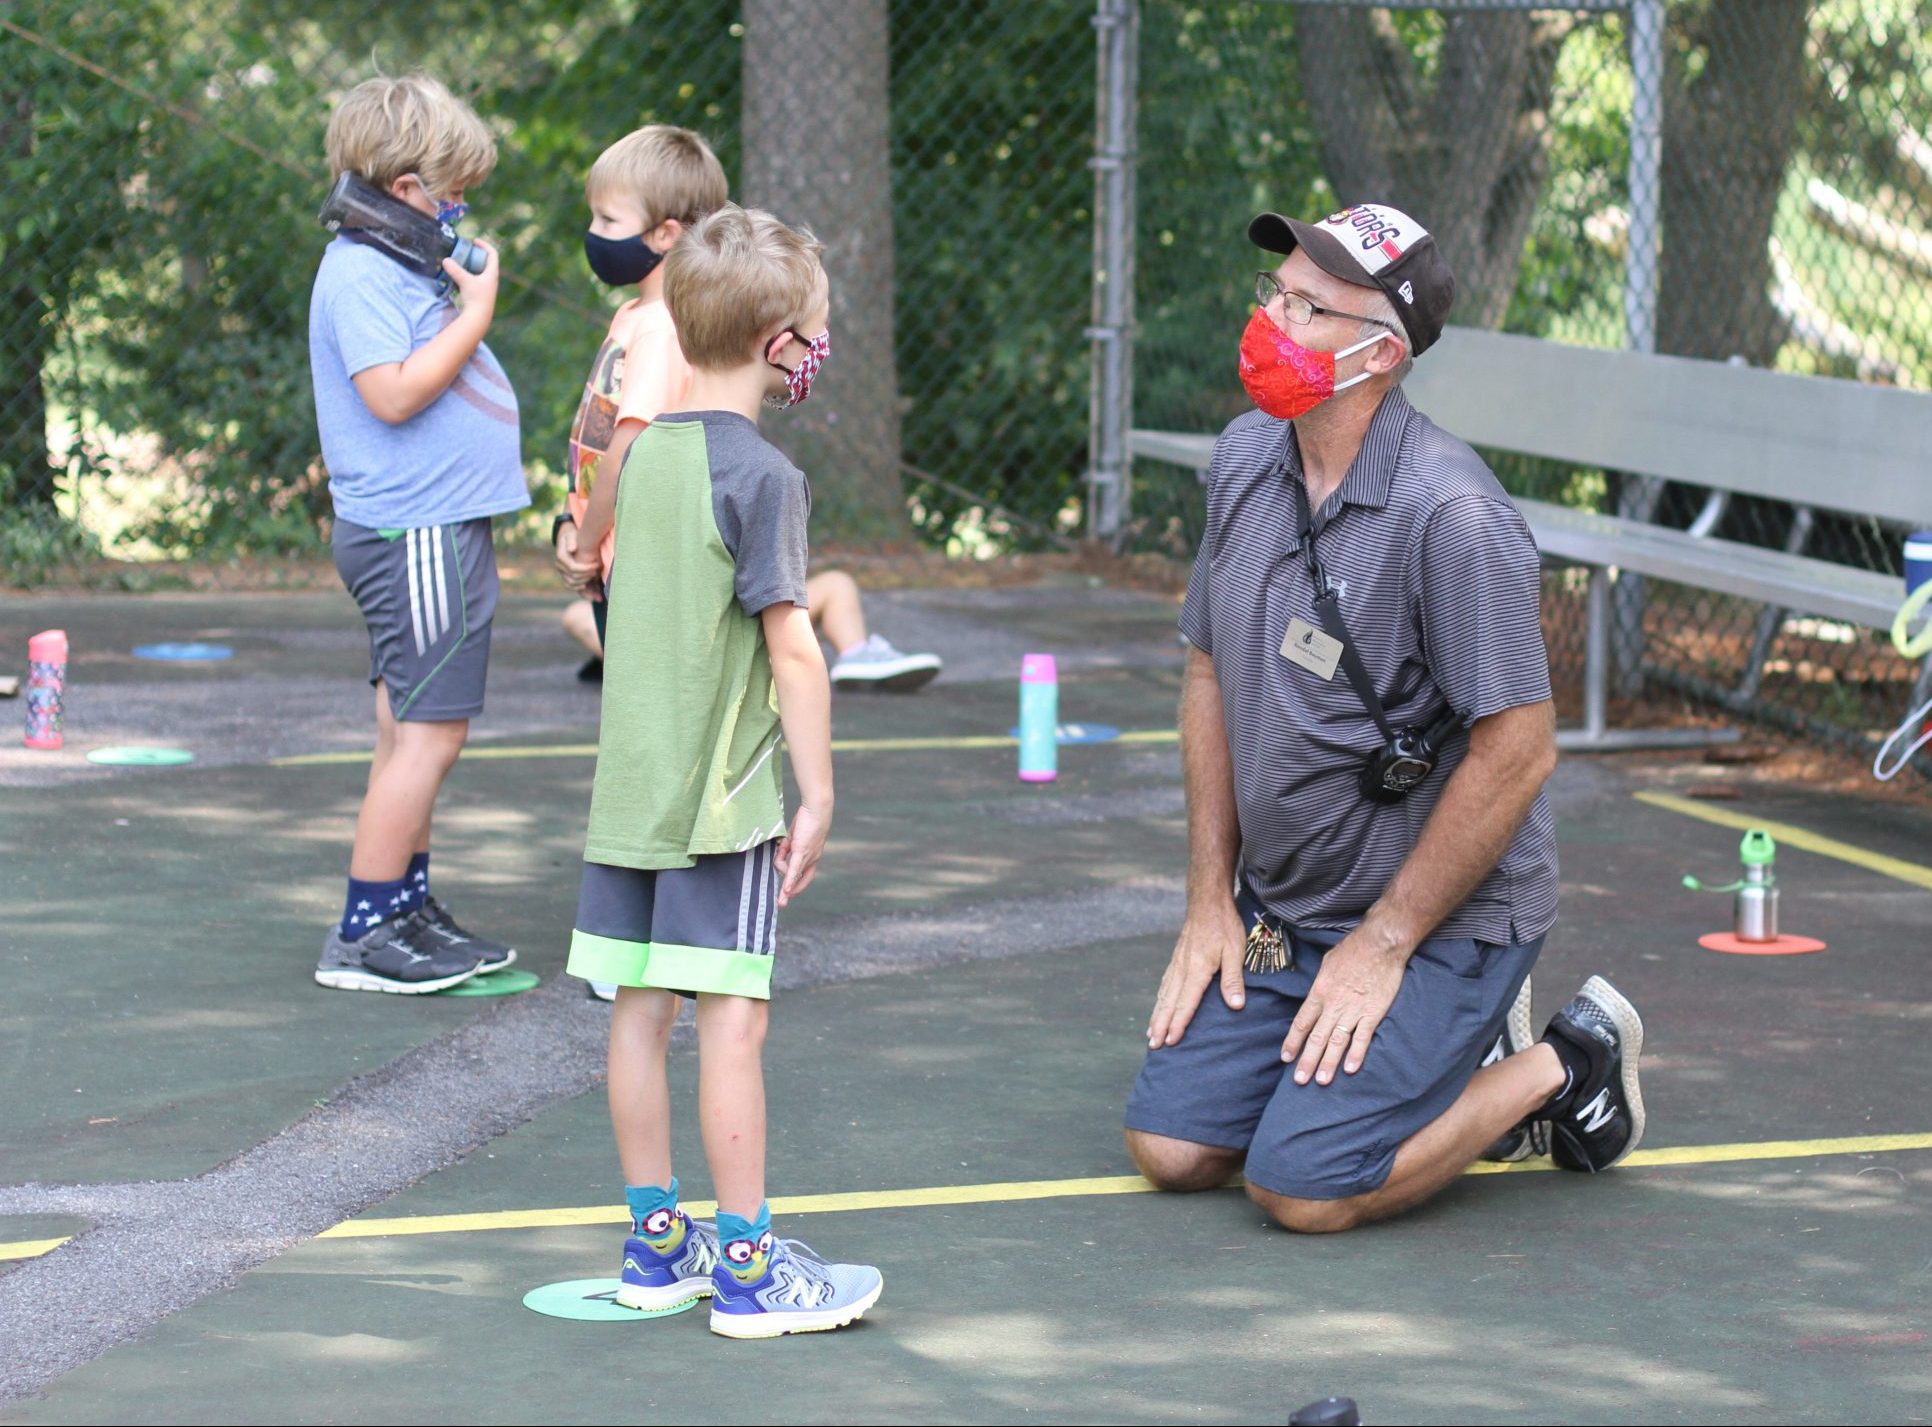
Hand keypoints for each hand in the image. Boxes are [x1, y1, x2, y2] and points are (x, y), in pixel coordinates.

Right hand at [443, 238, 499, 314]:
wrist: (479, 318)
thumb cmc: (476, 298)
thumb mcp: (465, 281)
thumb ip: (455, 270)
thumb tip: (445, 260)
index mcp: (492, 273)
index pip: (493, 254)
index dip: (484, 245)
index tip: (474, 241)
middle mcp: (492, 279)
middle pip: (486, 262)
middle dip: (476, 255)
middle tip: (465, 251)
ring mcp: (486, 287)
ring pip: (480, 272)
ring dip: (471, 266)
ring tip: (460, 262)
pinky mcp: (480, 294)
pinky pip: (475, 280)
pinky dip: (467, 276)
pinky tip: (458, 277)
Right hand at [553, 522, 599, 591]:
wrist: (568, 538)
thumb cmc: (571, 535)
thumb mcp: (571, 534)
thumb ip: (571, 541)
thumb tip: (572, 549)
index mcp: (561, 557)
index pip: (572, 568)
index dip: (585, 568)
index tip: (596, 565)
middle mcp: (560, 567)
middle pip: (573, 578)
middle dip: (587, 576)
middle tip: (598, 572)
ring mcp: (563, 573)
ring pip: (573, 585)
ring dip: (586, 588)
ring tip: (598, 588)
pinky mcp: (569, 577)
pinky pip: (575, 588)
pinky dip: (585, 593)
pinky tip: (596, 596)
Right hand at [774, 802, 830, 906]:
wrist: (817, 809)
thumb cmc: (807, 821)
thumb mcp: (794, 838)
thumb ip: (787, 849)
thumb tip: (778, 859)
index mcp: (812, 857)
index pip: (805, 877)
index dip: (797, 886)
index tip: (788, 893)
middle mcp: (812, 859)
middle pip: (796, 877)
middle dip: (788, 892)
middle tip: (781, 904)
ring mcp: (807, 857)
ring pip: (789, 869)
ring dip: (781, 865)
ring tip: (785, 845)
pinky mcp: (802, 851)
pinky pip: (794, 869)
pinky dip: (789, 880)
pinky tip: (786, 890)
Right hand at [1147, 895, 1247, 1049]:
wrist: (1207, 901)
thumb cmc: (1224, 925)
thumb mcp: (1235, 951)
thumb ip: (1232, 979)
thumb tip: (1236, 1006)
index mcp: (1196, 969)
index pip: (1186, 1002)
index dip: (1179, 1023)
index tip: (1171, 1041)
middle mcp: (1182, 969)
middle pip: (1168, 1002)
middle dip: (1161, 1025)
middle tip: (1154, 1045)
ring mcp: (1176, 964)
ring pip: (1163, 995)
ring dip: (1157, 1015)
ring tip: (1151, 1034)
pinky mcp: (1176, 959)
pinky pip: (1165, 985)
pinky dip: (1160, 1000)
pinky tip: (1159, 1007)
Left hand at [1281, 930, 1406, 1084]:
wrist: (1379, 944)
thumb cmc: (1352, 950)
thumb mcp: (1327, 964)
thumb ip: (1320, 984)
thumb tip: (1316, 996)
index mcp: (1319, 992)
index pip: (1302, 1023)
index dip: (1293, 1042)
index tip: (1286, 1058)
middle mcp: (1333, 1005)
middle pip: (1316, 1038)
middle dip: (1307, 1061)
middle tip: (1300, 1081)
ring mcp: (1353, 1011)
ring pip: (1337, 1042)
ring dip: (1328, 1063)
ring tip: (1321, 1081)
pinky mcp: (1373, 1013)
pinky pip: (1362, 1038)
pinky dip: (1356, 1054)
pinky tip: (1350, 1070)